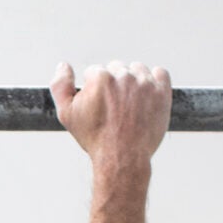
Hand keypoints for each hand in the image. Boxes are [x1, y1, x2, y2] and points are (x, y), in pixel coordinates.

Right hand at [51, 60, 170, 169]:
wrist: (122, 157)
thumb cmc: (94, 138)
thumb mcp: (67, 114)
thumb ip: (60, 86)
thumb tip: (63, 65)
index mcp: (100, 77)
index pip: (95, 72)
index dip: (94, 91)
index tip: (98, 107)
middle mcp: (124, 75)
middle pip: (116, 69)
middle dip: (113, 85)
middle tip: (114, 109)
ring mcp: (145, 83)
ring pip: (137, 69)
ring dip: (133, 82)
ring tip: (129, 106)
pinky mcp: (162, 92)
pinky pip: (160, 73)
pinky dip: (155, 80)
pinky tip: (147, 95)